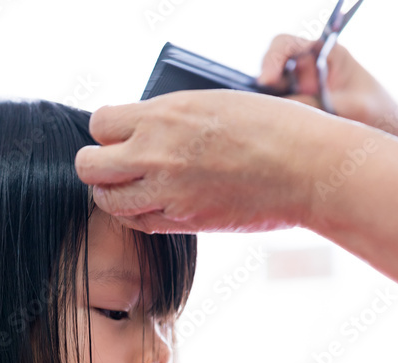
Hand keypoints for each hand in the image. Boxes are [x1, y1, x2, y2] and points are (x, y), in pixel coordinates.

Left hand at [75, 88, 339, 234]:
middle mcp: (156, 154)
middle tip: (115, 164)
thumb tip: (142, 129)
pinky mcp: (183, 222)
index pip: (100, 123)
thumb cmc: (271, 128)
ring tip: (132, 186)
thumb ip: (169, 118)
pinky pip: (137, 223)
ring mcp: (168, 193)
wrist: (308, 169)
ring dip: (113, 193)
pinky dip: (136, 215)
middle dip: (97, 164)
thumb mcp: (212, 104)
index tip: (120, 134)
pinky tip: (152, 203)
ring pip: (106, 200)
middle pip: (90, 166)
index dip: (107, 130)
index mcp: (163, 116)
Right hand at [258, 33, 397, 144]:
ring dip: (270, 108)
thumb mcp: (350, 107)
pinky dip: (275, 124)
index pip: (285, 46)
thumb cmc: (382, 115)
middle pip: (272, 70)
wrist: (395, 140)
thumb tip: (278, 109)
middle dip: (265, 87)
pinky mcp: (300, 117)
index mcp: (326, 55)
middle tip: (267, 107)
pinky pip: (279, 117)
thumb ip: (314, 104)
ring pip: (271, 96)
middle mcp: (309, 72)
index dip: (271, 60)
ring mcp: (303, 94)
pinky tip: (280, 135)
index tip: (267, 81)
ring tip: (276, 124)